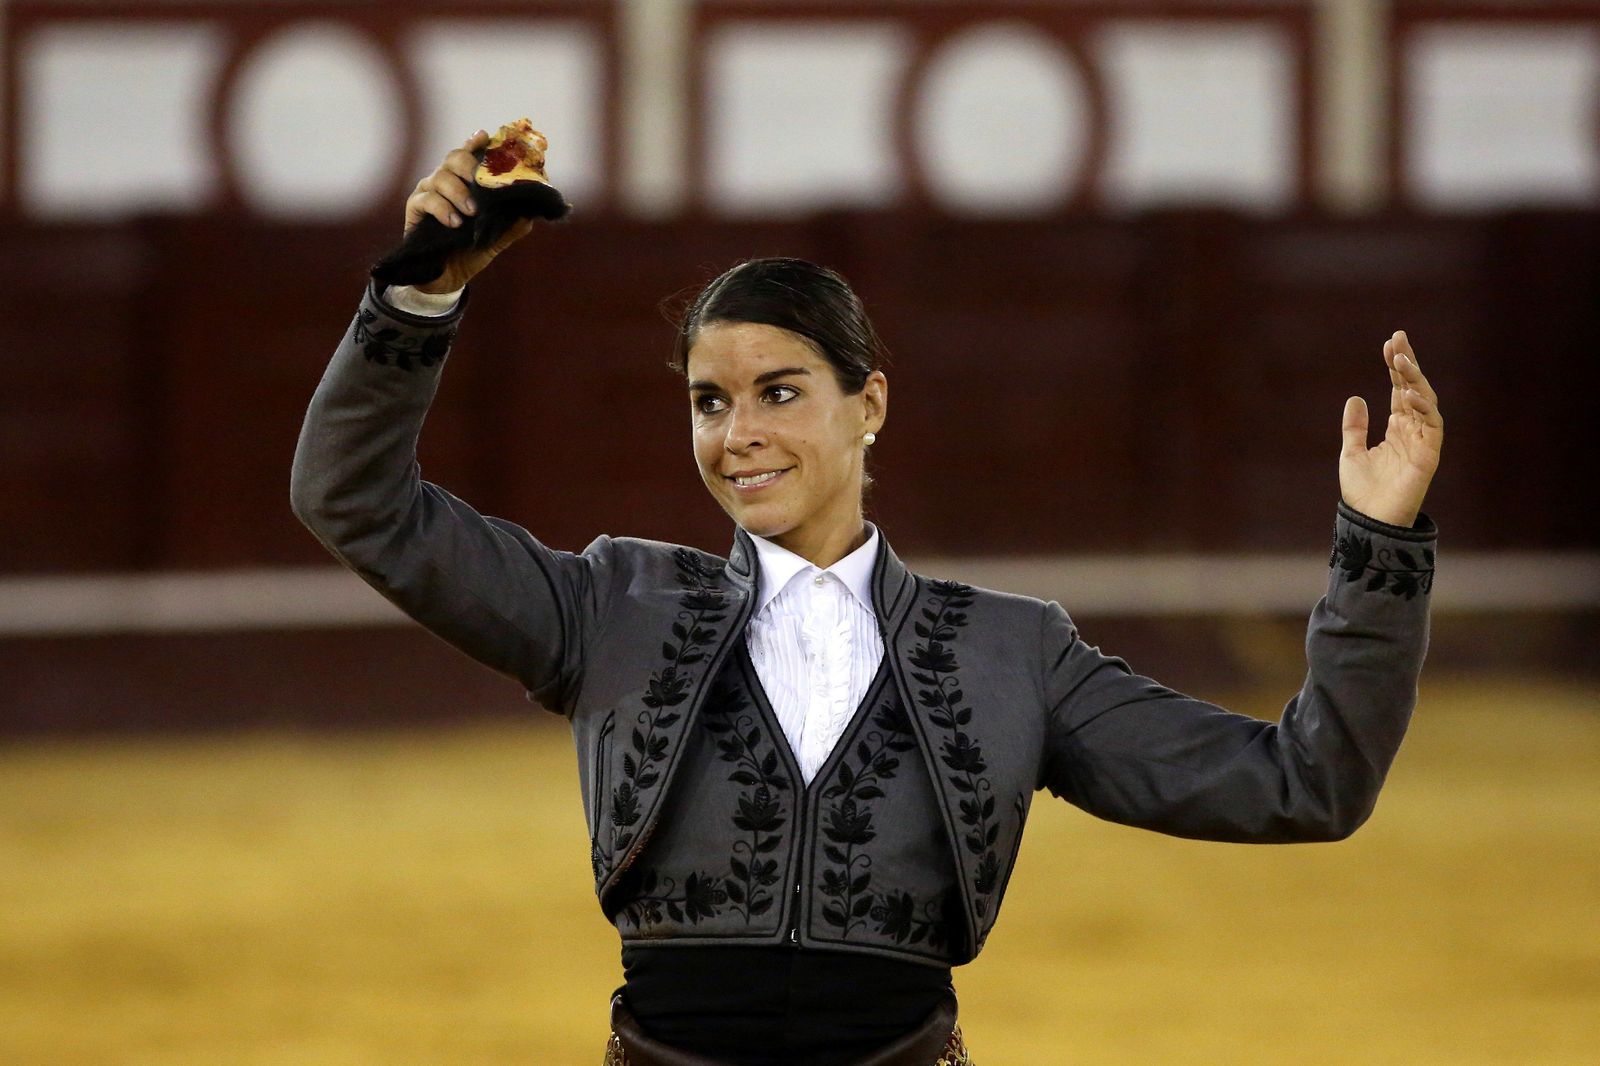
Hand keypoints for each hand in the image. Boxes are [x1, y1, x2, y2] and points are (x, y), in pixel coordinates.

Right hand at [402, 129, 535, 293]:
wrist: (448, 277)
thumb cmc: (471, 251)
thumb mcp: (496, 238)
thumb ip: (512, 224)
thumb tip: (532, 212)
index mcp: (465, 182)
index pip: (470, 154)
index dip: (476, 143)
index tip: (485, 136)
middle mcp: (445, 181)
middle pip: (454, 158)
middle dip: (469, 165)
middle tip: (482, 182)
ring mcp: (428, 192)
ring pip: (440, 176)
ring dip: (459, 191)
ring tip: (472, 212)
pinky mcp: (414, 209)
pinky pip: (426, 199)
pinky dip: (442, 209)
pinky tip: (455, 222)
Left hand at [1339, 330, 1442, 526]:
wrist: (1368, 521)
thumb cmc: (1362, 492)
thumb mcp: (1351, 453)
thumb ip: (1355, 427)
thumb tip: (1356, 397)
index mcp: (1396, 428)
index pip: (1399, 390)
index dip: (1395, 367)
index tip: (1389, 343)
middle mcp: (1412, 431)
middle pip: (1413, 389)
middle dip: (1407, 364)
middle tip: (1398, 339)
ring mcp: (1422, 441)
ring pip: (1426, 402)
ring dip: (1415, 380)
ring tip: (1401, 359)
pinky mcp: (1429, 455)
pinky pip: (1433, 426)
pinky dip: (1424, 408)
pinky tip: (1410, 393)